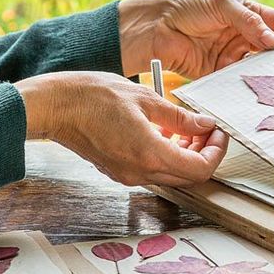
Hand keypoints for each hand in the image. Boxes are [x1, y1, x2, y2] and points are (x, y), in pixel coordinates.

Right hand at [15, 72, 227, 185]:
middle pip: (189, 176)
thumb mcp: (146, 99)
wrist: (55, 107)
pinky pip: (153, 171)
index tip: (218, 132)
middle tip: (205, 128)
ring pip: (172, 175)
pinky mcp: (119, 172)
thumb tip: (205, 125)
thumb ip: (180, 117)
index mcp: (151, 155)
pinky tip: (162, 132)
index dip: (216, 152)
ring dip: (185, 155)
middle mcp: (141, 173)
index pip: (201, 169)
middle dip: (203, 153)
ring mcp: (129, 176)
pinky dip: (166, 155)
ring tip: (185, 127)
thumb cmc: (93, 97)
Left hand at [119, 0, 273, 77]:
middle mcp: (243, 37)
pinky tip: (260, 89)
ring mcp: (232, 58)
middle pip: (273, 49)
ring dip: (271, 73)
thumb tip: (273, 42)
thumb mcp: (221, 4)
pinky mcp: (219, 75)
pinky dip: (249, 86)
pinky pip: (238, 82)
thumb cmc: (185, 6)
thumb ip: (248, 22)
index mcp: (247, 15)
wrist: (155, 28)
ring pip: (259, 68)